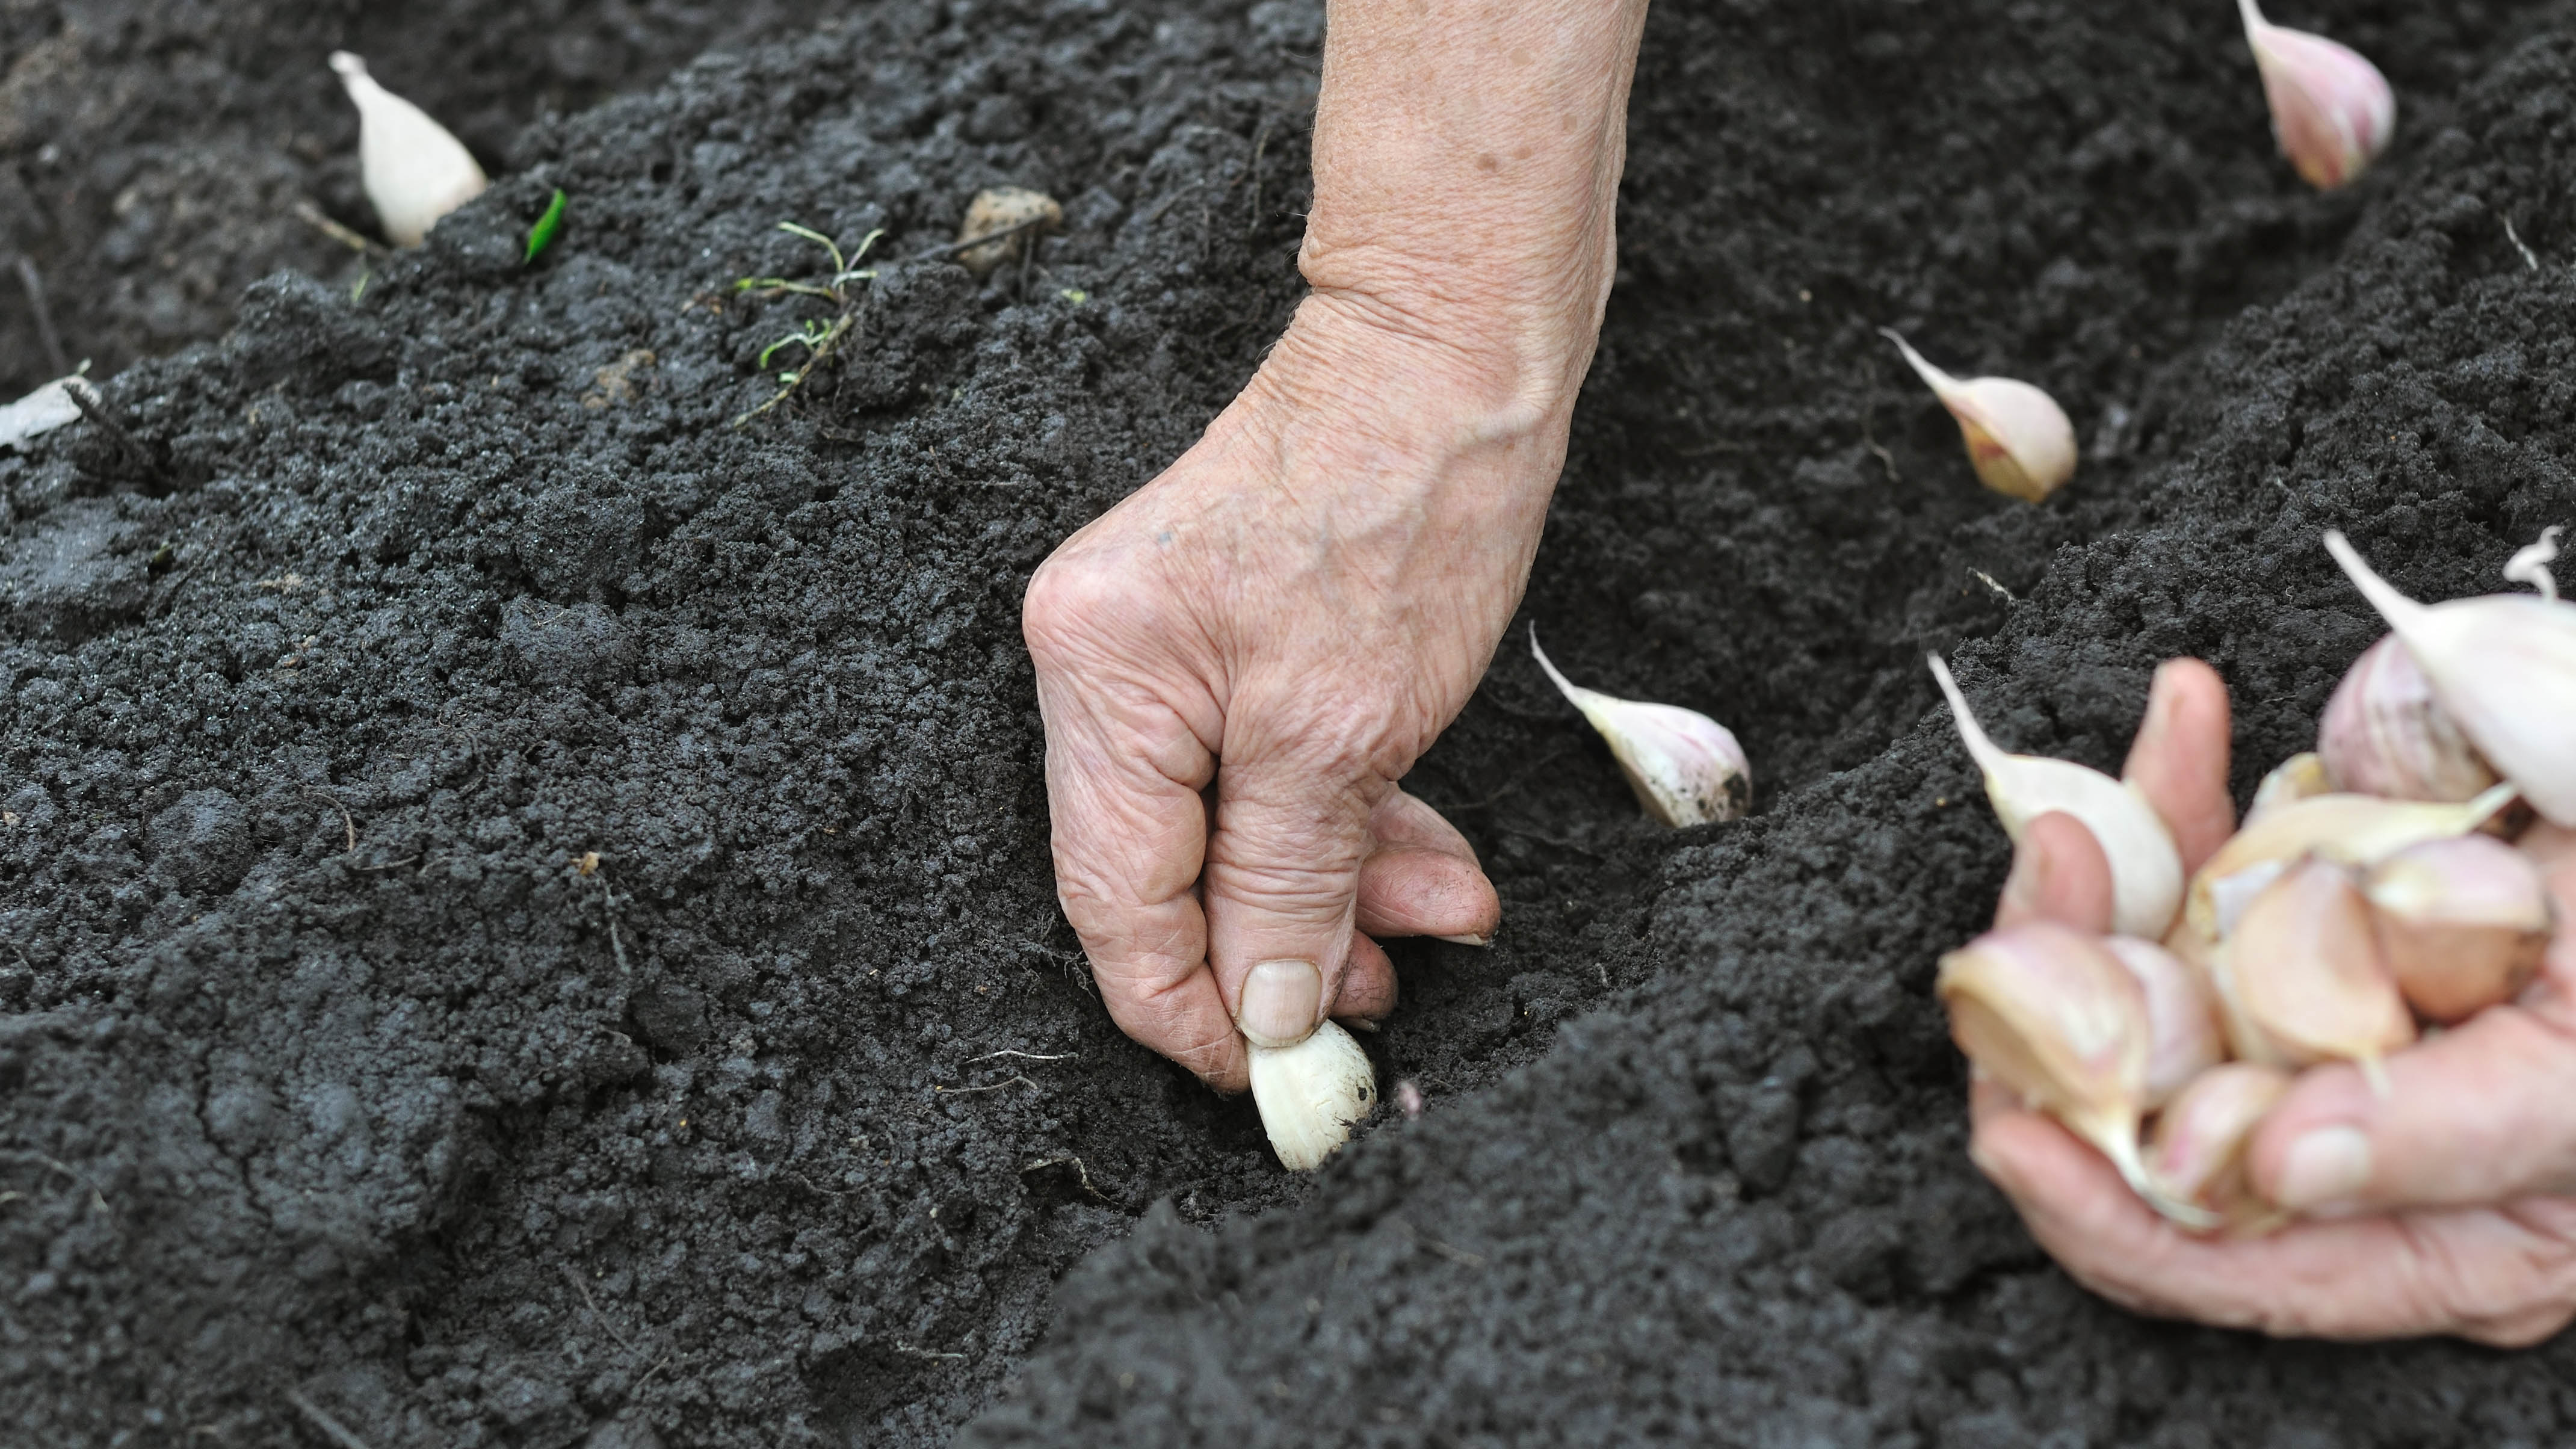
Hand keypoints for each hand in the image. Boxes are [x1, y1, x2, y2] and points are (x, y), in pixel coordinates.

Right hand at [1023, 0, 1646, 1091]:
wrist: (1455, 351)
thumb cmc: (1403, 503)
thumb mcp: (1348, 728)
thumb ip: (1289, 882)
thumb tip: (1266, 1011)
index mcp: (1100, 678)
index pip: (1114, 901)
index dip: (1190, 1008)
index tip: (1274, 1080)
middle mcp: (1106, 664)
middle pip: (1173, 870)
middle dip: (1286, 945)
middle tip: (1383, 1004)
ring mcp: (1167, 647)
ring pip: (1236, 826)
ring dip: (1341, 887)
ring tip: (1443, 918)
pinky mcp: (1234, 637)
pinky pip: (1272, 768)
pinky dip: (1348, 821)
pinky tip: (1427, 856)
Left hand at [1969, 660, 2575, 1344]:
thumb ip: (2450, 1133)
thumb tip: (2279, 1165)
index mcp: (2425, 1237)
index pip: (2209, 1256)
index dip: (2094, 1206)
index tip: (2010, 1125)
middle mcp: (2344, 1144)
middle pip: (2135, 1106)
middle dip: (2064, 999)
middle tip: (2050, 885)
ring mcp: (2319, 1019)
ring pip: (2144, 977)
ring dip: (2104, 881)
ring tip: (2092, 809)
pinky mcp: (2316, 911)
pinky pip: (2207, 869)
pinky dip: (2183, 794)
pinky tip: (2188, 714)